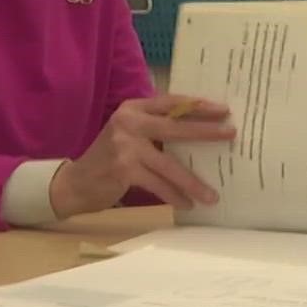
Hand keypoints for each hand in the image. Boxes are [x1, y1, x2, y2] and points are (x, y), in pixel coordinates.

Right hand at [49, 95, 235, 218]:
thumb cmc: (109, 159)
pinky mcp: (123, 169)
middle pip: (175, 126)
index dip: (198, 106)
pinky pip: (157, 184)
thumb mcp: (130, 135)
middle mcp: (128, 122)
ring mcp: (125, 145)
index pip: (171, 102)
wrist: (76, 182)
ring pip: (169, 163)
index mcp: (133, 108)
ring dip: (193, 181)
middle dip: (205, 132)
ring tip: (212, 195)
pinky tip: (186, 204)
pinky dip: (173, 195)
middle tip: (231, 134)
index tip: (223, 110)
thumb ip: (155, 129)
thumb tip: (199, 135)